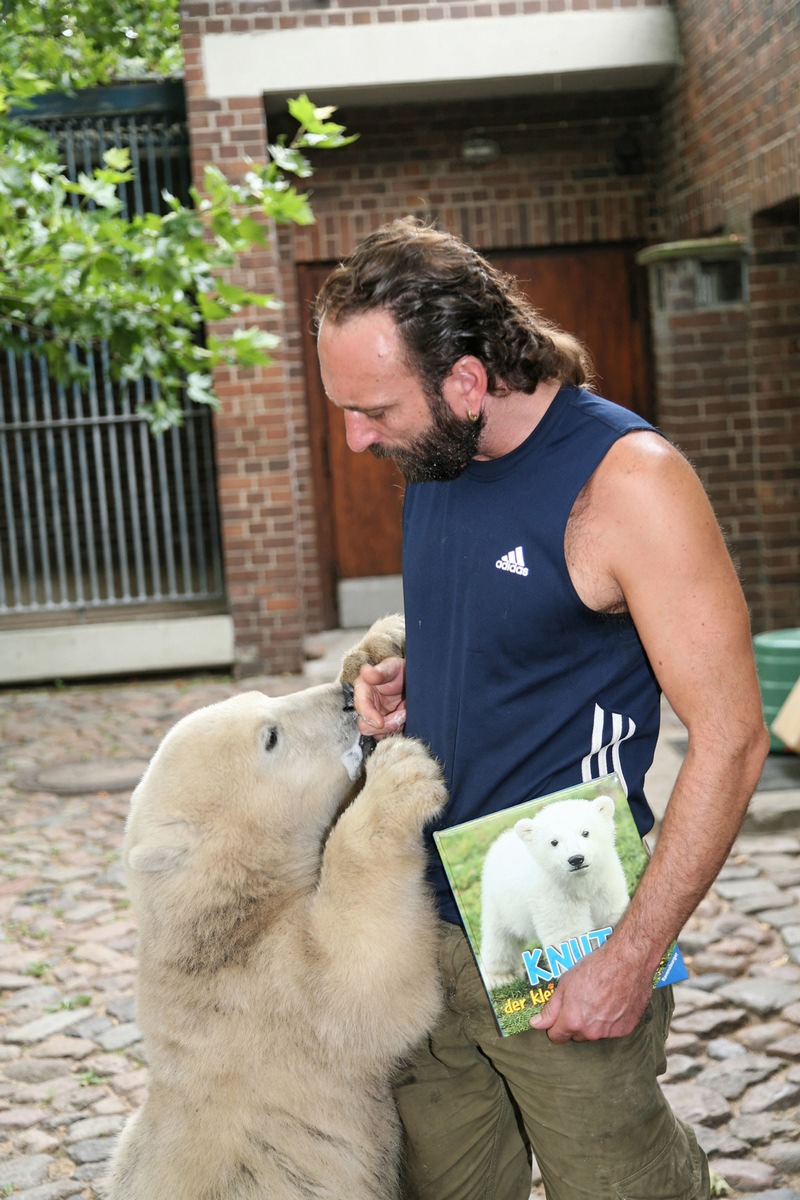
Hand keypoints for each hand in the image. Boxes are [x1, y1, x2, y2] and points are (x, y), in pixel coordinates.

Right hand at [354, 657, 406, 739]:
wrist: (410, 680)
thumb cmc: (398, 671)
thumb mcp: (392, 667)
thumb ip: (379, 671)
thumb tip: (366, 671)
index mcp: (363, 691)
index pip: (361, 707)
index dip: (369, 716)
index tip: (380, 722)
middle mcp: (366, 706)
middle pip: (365, 726)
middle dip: (385, 725)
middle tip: (403, 714)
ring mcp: (375, 717)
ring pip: (377, 734)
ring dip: (393, 728)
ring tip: (405, 714)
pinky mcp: (385, 726)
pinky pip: (388, 736)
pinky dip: (398, 730)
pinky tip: (406, 719)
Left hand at [529, 944, 651, 1042]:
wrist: (628, 962)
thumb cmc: (595, 968)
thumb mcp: (565, 984)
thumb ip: (550, 1008)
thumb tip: (536, 1024)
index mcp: (573, 1021)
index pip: (556, 1037)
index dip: (554, 1026)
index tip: (558, 1016)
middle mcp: (591, 1032)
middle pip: (576, 1035)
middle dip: (574, 1022)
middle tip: (580, 1001)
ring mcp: (610, 1032)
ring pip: (594, 1033)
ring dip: (593, 1022)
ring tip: (599, 998)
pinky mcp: (626, 1029)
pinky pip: (612, 1030)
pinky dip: (611, 1020)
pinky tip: (613, 1002)